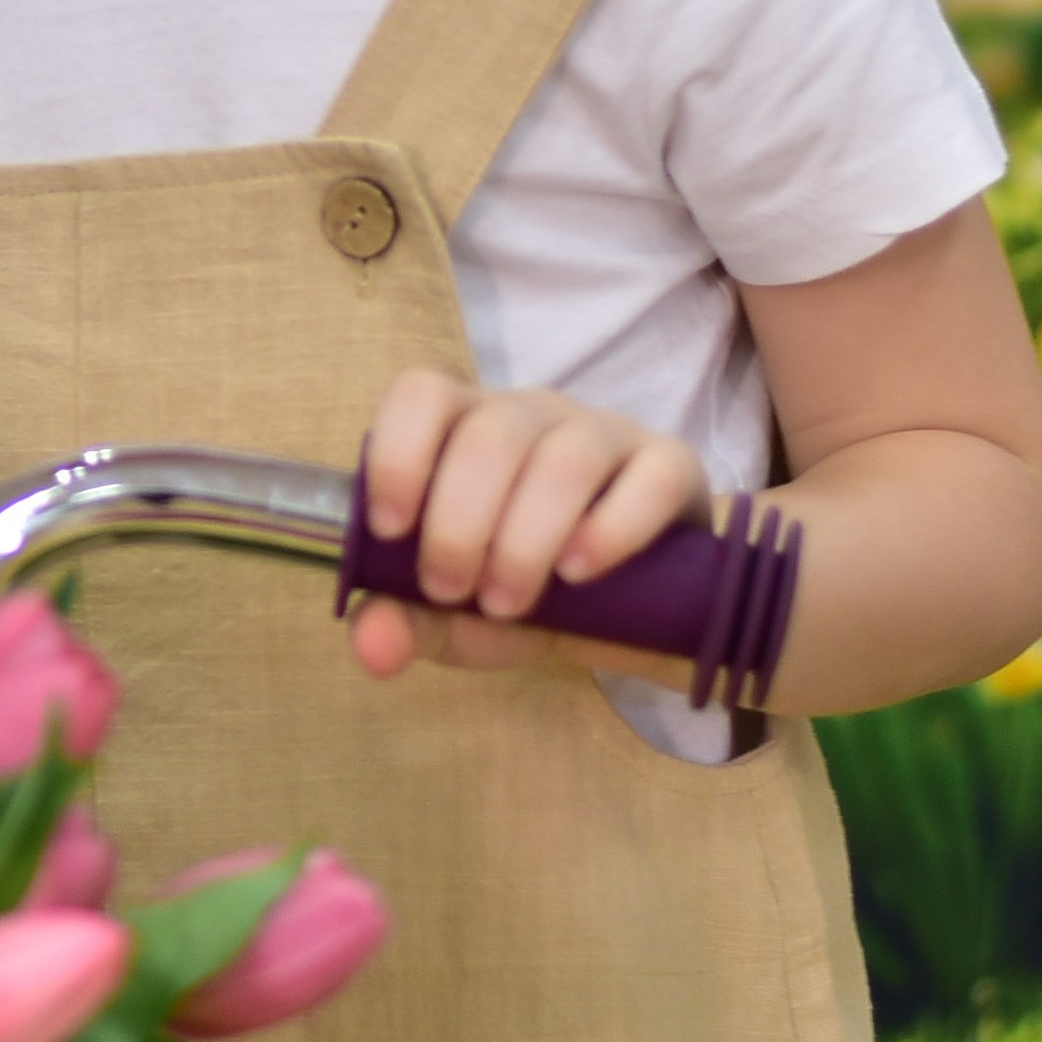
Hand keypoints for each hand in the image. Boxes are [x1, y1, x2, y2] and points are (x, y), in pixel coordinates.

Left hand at [345, 370, 713, 684]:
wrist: (631, 620)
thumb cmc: (528, 595)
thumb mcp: (458, 619)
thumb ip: (407, 622)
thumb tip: (370, 646)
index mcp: (465, 430)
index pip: (423, 394)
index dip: (399, 454)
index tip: (393, 532)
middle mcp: (533, 415)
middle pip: (490, 433)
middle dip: (459, 523)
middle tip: (453, 591)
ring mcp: (606, 433)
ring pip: (565, 456)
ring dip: (525, 537)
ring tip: (510, 602)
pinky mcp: (672, 466)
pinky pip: (650, 477)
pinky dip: (610, 529)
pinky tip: (579, 574)